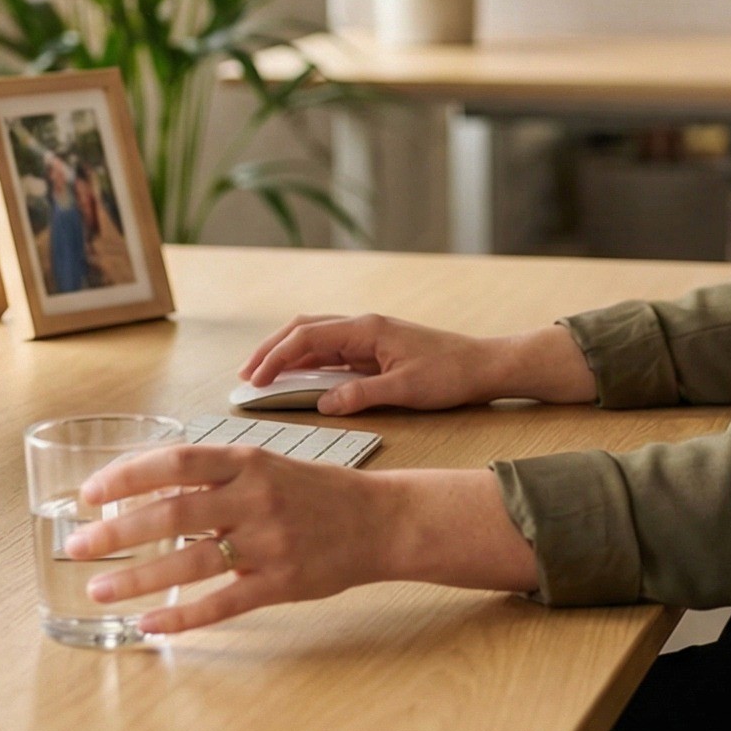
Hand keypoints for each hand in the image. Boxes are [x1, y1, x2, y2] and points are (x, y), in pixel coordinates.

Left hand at [64, 448, 538, 634]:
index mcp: (248, 462)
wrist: (382, 520)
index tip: (90, 492)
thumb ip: (217, 476)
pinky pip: (223, 602)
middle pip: (173, 511)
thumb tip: (149, 489)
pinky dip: (182, 615)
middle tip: (78, 543)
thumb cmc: (318, 492)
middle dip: (118, 530)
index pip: (176, 462)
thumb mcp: (269, 465)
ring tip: (99, 589)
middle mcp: (255, 497)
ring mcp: (269, 542)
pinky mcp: (282, 582)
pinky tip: (150, 624)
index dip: (128, 475)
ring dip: (138, 577)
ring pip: (190, 560)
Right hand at [236, 314, 596, 414]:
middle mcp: (363, 326)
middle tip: (246, 376)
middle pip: (304, 330)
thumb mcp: (405, 389)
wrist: (484, 366)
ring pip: (316, 338)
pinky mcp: (374, 350)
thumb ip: (361, 395)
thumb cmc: (450, 374)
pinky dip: (308, 363)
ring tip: (262, 377)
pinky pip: (332, 352)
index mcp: (367, 329)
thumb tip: (323, 404)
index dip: (276, 357)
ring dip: (287, 355)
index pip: (308, 336)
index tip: (255, 380)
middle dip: (271, 350)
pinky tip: (297, 380)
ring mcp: (368, 337)